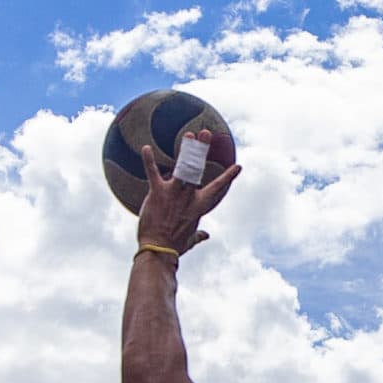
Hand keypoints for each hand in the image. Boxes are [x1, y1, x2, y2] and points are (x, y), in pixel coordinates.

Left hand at [135, 130, 239, 255]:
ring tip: (189, 134)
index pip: (217, 188)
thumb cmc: (174, 246)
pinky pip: (152, 172)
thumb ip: (198, 235)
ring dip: (186, 149)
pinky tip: (145, 148)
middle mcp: (189, 195)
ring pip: (182, 166)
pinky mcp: (157, 192)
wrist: (159, 250)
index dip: (228, 177)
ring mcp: (174, 192)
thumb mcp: (189, 240)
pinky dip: (148, 160)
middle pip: (198, 168)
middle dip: (202, 148)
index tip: (237, 167)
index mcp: (199, 205)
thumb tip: (206, 235)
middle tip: (205, 132)